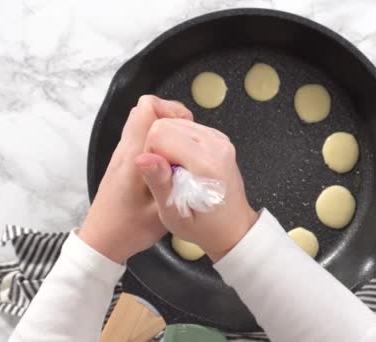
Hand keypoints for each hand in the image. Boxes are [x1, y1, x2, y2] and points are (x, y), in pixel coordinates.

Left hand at [79, 96, 192, 263]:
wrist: (101, 243)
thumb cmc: (129, 230)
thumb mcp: (159, 212)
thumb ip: (169, 181)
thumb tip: (182, 153)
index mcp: (133, 157)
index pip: (147, 108)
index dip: (171, 111)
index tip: (187, 131)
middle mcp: (125, 150)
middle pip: (145, 109)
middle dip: (171, 117)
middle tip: (187, 141)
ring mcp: (122, 155)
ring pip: (143, 123)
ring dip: (165, 130)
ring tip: (182, 153)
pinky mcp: (123, 162)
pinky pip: (141, 138)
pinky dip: (158, 142)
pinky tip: (170, 163)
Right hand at [135, 119, 257, 260]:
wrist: (233, 227)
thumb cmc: (204, 227)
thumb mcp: (173, 214)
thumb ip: (158, 182)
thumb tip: (141, 158)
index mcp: (206, 164)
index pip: (159, 133)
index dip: (151, 154)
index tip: (160, 177)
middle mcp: (217, 145)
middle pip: (167, 124)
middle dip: (158, 147)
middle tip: (168, 175)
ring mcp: (220, 139)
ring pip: (176, 123)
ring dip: (169, 144)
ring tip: (177, 172)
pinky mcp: (220, 138)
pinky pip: (187, 127)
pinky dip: (179, 142)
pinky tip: (185, 165)